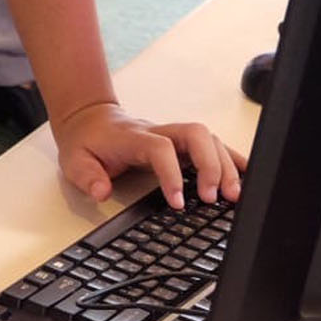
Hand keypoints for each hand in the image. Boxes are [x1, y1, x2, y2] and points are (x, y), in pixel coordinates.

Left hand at [54, 102, 245, 209]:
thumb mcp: (74, 161)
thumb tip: (102, 191)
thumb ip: (87, 176)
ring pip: (209, 139)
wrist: (88, 118)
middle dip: (211, 165)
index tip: (178, 202)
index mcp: (134, 137)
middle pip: (196, 134)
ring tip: (234, 196)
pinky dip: (231, 158)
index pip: (161, 149)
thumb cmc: (86, 141)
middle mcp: (159, 131)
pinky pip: (212, 145)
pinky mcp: (182, 142)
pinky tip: (246, 174)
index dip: (172, 174)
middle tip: (216, 198)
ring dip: (226, 165)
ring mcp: (172, 134)